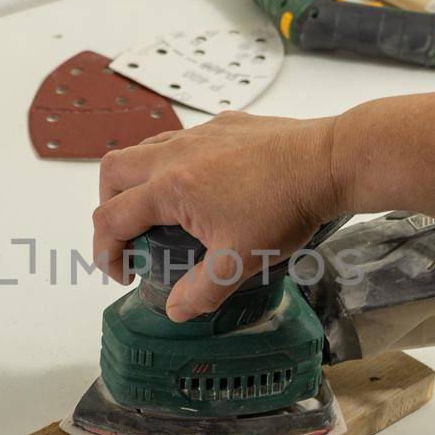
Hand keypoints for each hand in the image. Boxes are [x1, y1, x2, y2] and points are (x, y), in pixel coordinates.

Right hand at [93, 111, 342, 320]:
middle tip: (128, 236)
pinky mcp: (225, 124)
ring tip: (159, 212)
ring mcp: (200, 134)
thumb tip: (175, 310)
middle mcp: (175, 154)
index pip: (112, 218)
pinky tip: (202, 185)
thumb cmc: (284, 209)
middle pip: (113, 172)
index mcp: (170, 188)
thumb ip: (200, 291)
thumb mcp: (239, 264)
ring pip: (144, 149)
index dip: (106, 251)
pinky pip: (182, 139)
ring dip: (137, 181)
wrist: (328, 162)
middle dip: (108, 207)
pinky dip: (173, 162)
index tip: (122, 273)